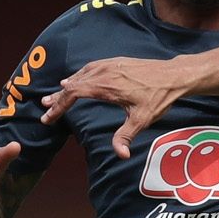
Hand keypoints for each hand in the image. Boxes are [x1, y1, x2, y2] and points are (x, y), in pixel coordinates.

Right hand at [41, 56, 188, 158]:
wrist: (173, 75)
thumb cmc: (158, 97)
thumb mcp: (142, 119)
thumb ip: (126, 136)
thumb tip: (121, 156)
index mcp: (105, 86)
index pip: (73, 94)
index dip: (58, 106)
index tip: (48, 117)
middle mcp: (104, 72)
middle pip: (72, 84)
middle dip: (57, 98)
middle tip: (44, 108)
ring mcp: (109, 64)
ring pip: (80, 75)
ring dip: (66, 86)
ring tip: (54, 95)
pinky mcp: (115, 61)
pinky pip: (90, 68)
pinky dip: (78, 76)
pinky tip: (74, 80)